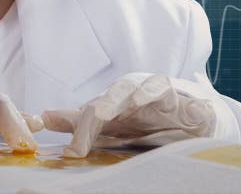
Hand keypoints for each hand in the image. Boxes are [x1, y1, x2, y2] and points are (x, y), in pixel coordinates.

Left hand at [41, 74, 215, 157]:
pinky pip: (196, 104)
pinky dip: (196, 107)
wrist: (183, 118)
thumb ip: (78, 121)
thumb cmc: (142, 119)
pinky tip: (196, 112)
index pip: (94, 110)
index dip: (82, 129)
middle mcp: (138, 92)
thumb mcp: (109, 123)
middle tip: (97, 121)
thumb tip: (43, 116)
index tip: (71, 153)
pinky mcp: (193, 105)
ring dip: (147, 92)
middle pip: (118, 94)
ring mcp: (165, 96)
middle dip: (106, 108)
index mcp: (116, 99)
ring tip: (139, 101)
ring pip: (154, 86)